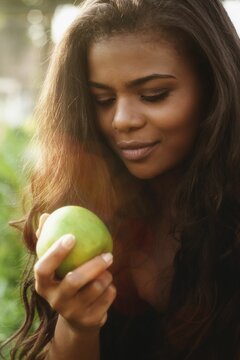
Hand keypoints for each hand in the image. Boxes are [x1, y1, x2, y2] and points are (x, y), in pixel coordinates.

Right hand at [34, 213, 115, 332]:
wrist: (77, 319)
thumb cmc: (65, 280)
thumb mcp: (56, 265)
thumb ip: (48, 240)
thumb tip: (46, 215)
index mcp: (43, 285)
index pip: (43, 269)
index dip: (56, 253)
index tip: (71, 236)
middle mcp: (55, 301)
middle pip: (74, 281)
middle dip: (93, 265)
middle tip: (108, 253)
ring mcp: (72, 313)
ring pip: (95, 288)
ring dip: (106, 275)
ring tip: (107, 268)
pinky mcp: (90, 321)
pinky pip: (108, 297)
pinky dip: (112, 287)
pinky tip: (108, 284)